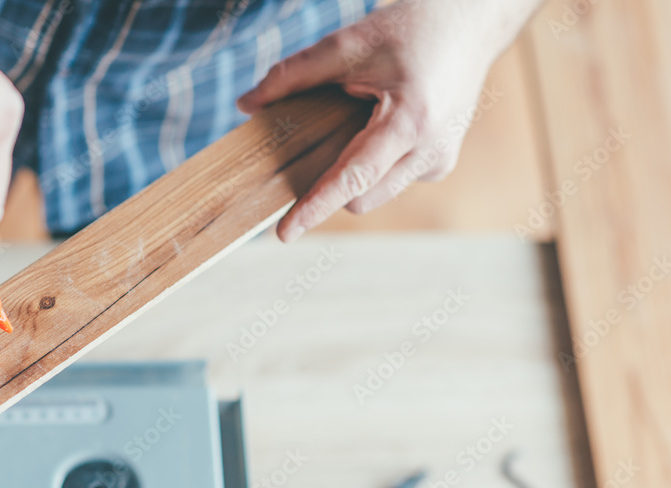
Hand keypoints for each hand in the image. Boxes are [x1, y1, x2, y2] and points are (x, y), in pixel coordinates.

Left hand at [237, 0, 540, 241]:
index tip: (285, 233)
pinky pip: (391, 182)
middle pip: (359, 197)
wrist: (470, 24)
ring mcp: (440, 161)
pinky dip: (374, 166)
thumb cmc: (412, 29)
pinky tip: (383, 127)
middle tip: (316, 144)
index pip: (352, 178)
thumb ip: (293, 75)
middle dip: (330, 183)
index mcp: (410, 121)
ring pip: (374, 195)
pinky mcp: (441, 164)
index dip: (314, 206)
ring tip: (362, 122)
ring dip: (353, 175)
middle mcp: (431, 150)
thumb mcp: (348, 43)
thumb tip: (247, 103)